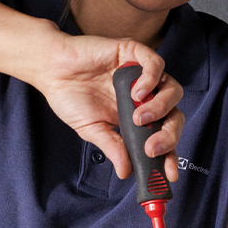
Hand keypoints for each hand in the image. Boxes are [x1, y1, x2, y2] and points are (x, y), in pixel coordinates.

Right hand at [29, 33, 184, 182]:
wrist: (52, 71)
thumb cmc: (70, 98)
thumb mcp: (92, 129)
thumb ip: (112, 147)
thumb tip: (125, 172)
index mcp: (137, 117)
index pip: (163, 136)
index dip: (170, 154)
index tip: (169, 174)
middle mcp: (145, 96)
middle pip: (174, 115)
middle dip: (169, 135)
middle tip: (150, 147)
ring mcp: (142, 75)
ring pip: (172, 90)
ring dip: (160, 108)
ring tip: (137, 118)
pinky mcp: (134, 53)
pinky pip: (156, 64)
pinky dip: (152, 79)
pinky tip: (136, 92)